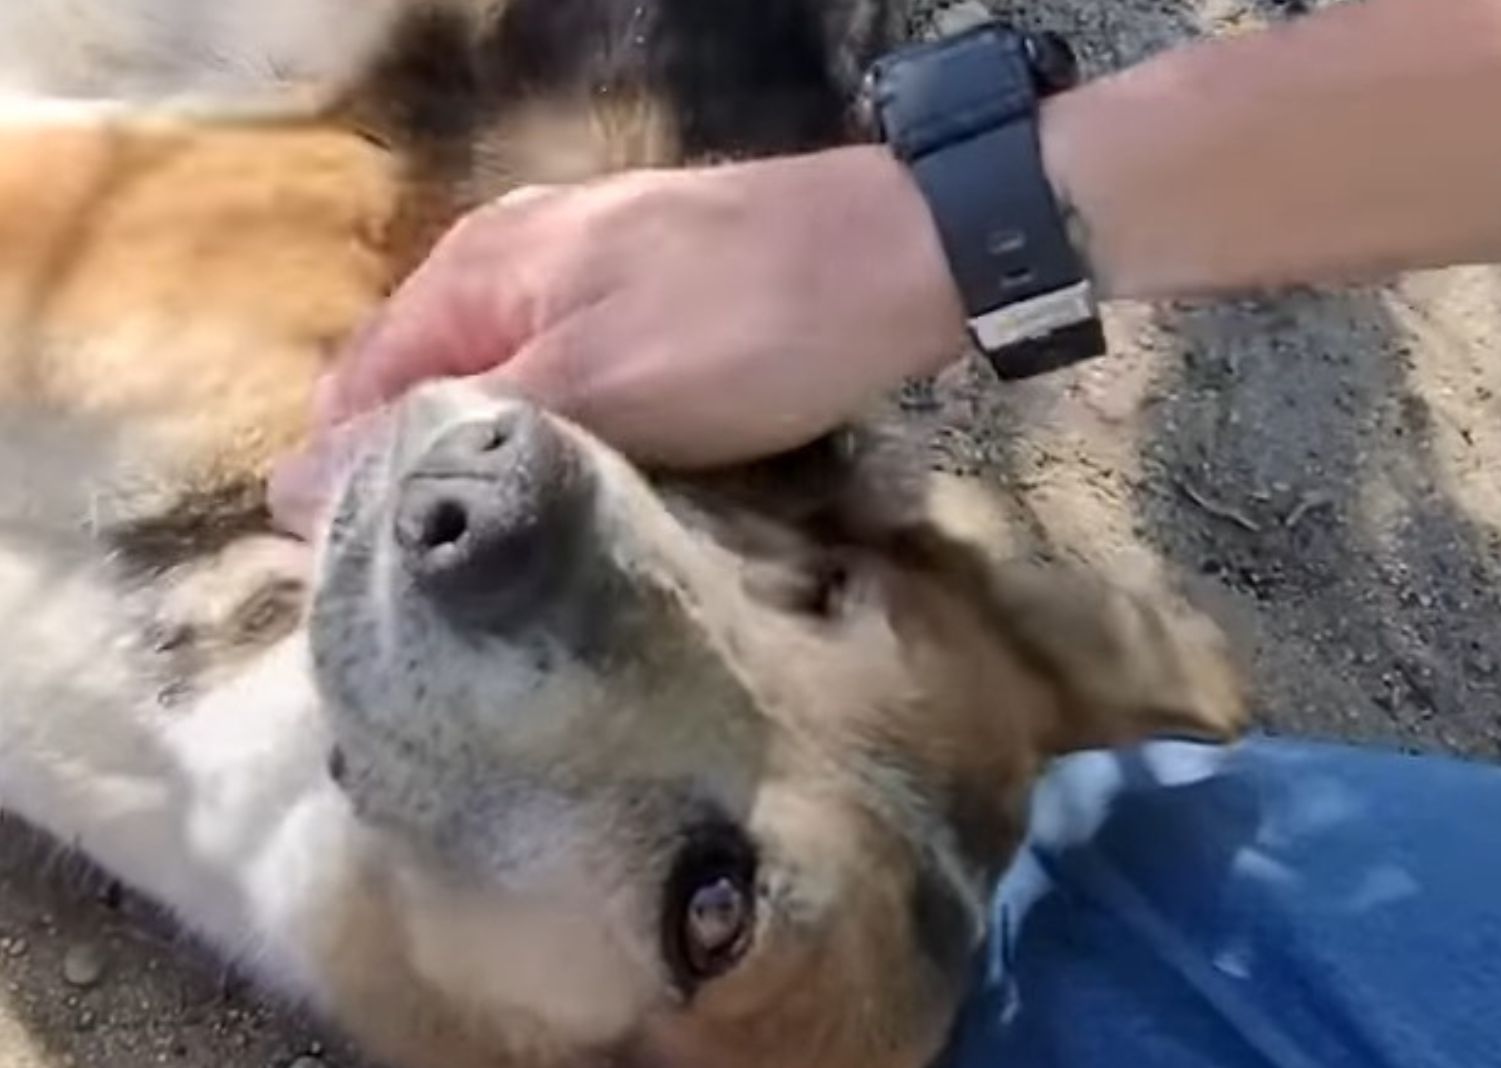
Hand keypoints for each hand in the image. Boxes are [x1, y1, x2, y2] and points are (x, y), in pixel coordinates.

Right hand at [268, 144, 966, 535]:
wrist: (904, 257)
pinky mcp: (652, 304)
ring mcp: (586, 277)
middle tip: (459, 588)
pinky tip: (595, 496)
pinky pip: (576, 383)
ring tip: (524, 558)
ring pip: (507, 391)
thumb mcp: (584, 393)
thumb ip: (444, 434)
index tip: (381, 588)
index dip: (352, 487)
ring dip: (506, 466)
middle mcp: (511, 263)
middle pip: (428, 390)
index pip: (356, 393)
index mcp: (472, 272)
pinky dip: (573, 440)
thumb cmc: (740, 331)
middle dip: (433, 480)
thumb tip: (290, 488)